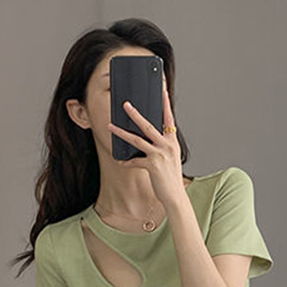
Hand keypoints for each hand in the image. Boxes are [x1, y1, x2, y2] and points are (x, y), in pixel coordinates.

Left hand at [107, 76, 184, 205]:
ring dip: (121, 132)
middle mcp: (167, 145)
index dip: (166, 104)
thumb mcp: (170, 159)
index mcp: (172, 141)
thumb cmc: (171, 178)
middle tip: (125, 104)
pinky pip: (135, 160)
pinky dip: (127, 162)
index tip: (163, 90)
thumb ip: (161, 147)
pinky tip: (120, 161)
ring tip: (110, 125)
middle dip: (135, 114)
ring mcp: (160, 154)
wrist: (175, 196)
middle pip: (148, 125)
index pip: (169, 118)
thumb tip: (147, 139)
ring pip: (137, 139)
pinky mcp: (153, 165)